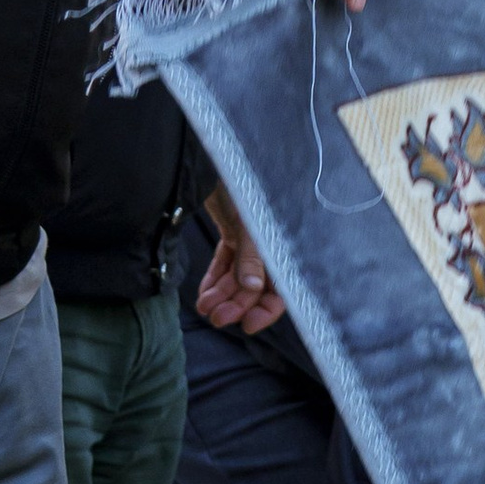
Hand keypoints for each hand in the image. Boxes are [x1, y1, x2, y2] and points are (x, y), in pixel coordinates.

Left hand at [196, 183, 282, 333]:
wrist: (214, 158)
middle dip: (236, 305)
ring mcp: (249, 239)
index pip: (281, 288)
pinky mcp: (232, 232)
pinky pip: (224, 264)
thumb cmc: (238, 185)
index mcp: (279, 245)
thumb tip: (253, 289)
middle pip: (255, 287)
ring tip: (204, 309)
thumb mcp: (247, 224)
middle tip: (216, 318)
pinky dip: (214, 280)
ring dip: (222, 296)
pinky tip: (204, 295)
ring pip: (237, 278)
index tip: (247, 325)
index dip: (266, 310)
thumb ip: (250, 258)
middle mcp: (267, 245)